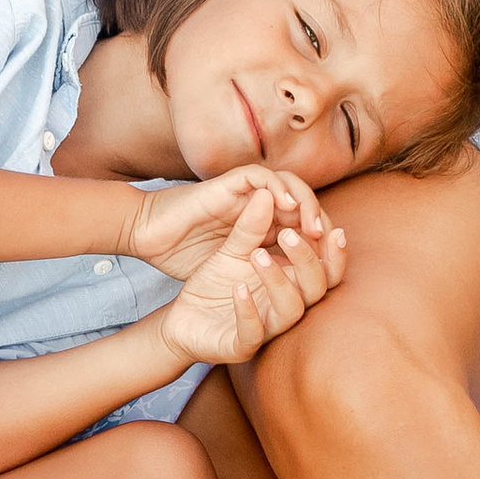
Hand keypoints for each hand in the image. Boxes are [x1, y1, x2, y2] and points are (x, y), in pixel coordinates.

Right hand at [122, 162, 330, 282]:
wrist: (149, 237)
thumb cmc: (185, 256)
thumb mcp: (231, 275)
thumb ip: (260, 281)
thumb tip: (291, 301)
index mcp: (264, 229)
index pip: (306, 229)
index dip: (322, 245)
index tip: (330, 267)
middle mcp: (261, 208)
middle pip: (308, 205)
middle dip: (323, 223)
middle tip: (331, 243)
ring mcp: (247, 192)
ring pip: (293, 185)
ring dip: (308, 204)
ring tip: (314, 227)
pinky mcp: (230, 182)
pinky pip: (263, 177)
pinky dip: (280, 189)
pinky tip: (288, 207)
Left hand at [157, 183, 344, 366]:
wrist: (181, 318)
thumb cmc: (216, 284)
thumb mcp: (233, 250)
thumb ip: (252, 227)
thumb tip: (267, 194)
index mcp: (293, 285)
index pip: (326, 270)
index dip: (334, 253)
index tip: (331, 228)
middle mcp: (285, 308)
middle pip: (317, 288)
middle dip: (306, 260)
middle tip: (287, 234)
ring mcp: (266, 330)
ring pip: (290, 311)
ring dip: (278, 281)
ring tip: (257, 255)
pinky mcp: (239, 346)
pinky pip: (252, 332)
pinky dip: (248, 311)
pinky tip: (238, 288)